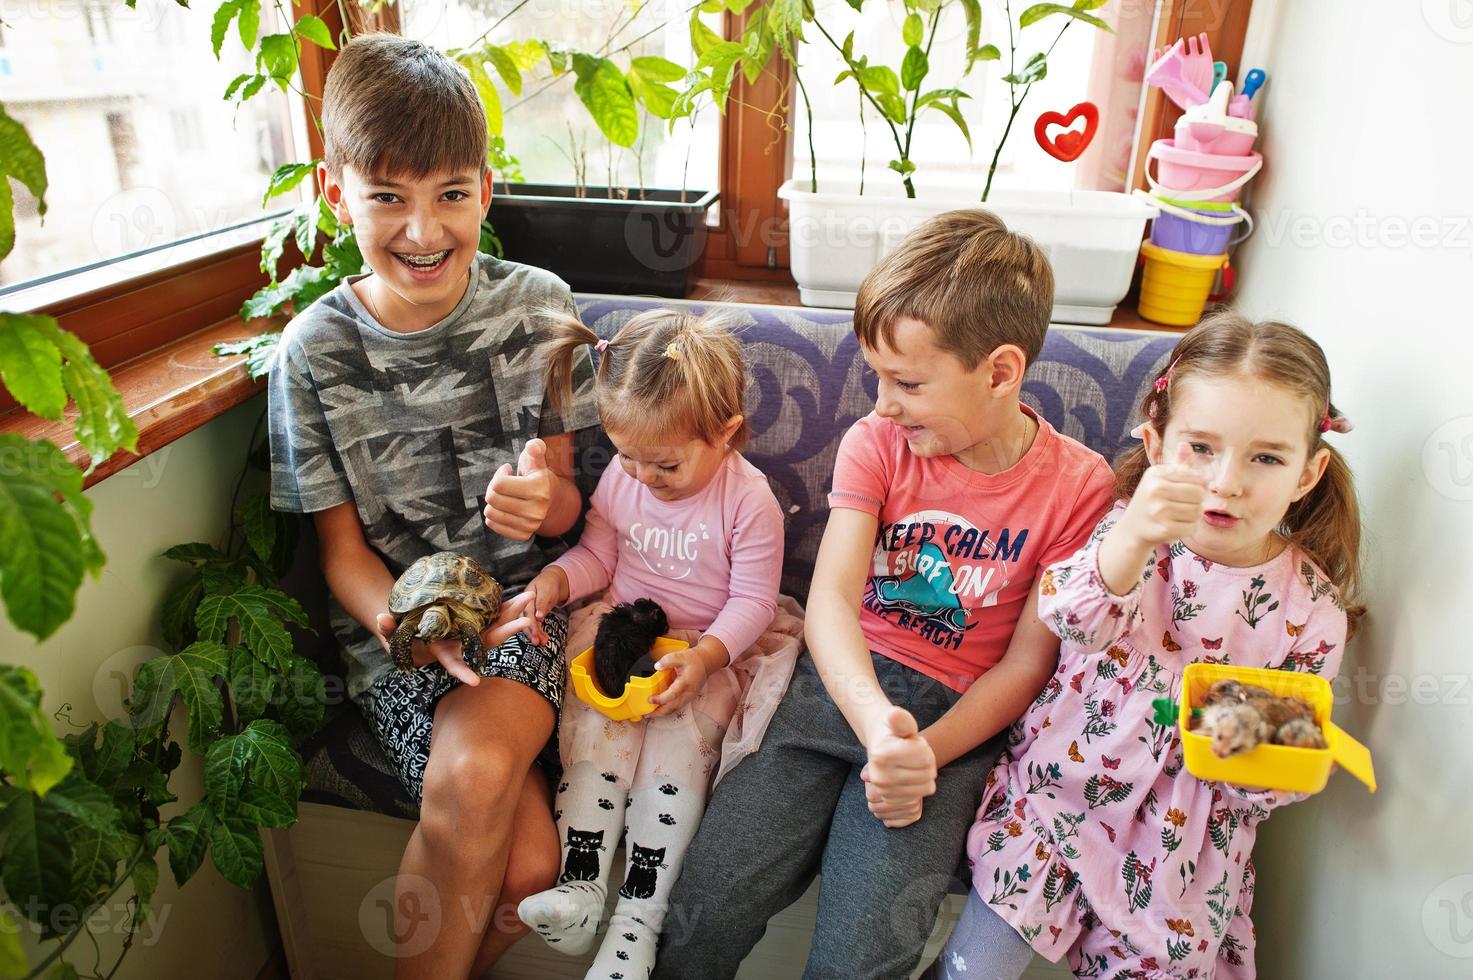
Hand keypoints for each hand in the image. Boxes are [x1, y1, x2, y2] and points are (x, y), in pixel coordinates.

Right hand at [375, 591, 536, 685]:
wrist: (419, 626)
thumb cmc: (406, 635)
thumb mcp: (395, 633)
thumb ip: (389, 629)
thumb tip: (379, 620)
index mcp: (444, 651)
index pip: (453, 664)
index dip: (462, 672)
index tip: (475, 682)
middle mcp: (463, 643)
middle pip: (488, 640)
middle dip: (507, 631)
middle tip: (527, 622)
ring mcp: (473, 632)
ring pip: (498, 625)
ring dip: (514, 613)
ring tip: (530, 597)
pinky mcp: (478, 620)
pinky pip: (497, 614)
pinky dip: (509, 606)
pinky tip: (524, 595)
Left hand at [483, 438, 552, 539]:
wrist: (550, 501)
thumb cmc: (536, 476)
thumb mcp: (536, 459)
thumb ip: (535, 448)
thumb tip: (533, 446)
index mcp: (539, 488)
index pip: (499, 484)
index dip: (498, 474)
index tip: (506, 471)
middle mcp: (537, 510)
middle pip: (493, 498)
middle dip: (493, 488)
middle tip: (502, 485)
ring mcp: (530, 525)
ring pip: (490, 513)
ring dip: (492, 503)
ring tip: (503, 496)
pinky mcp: (523, 535)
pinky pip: (494, 525)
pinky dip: (493, 516)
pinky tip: (503, 508)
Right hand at [520, 567, 568, 645]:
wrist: (551, 580)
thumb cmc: (548, 584)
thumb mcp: (547, 591)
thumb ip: (542, 603)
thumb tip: (538, 617)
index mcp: (526, 597)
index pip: (527, 612)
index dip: (530, 623)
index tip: (535, 633)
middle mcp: (524, 605)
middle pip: (526, 620)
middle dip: (531, 632)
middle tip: (536, 641)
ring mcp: (527, 610)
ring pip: (529, 624)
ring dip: (535, 634)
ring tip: (542, 643)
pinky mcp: (532, 615)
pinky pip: (534, 625)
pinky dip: (538, 632)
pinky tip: (542, 640)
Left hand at [648, 647, 710, 716]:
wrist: (705, 663)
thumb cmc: (693, 660)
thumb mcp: (681, 656)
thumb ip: (668, 660)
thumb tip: (657, 666)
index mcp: (686, 682)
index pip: (673, 694)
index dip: (661, 699)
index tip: (650, 699)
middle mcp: (688, 692)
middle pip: (673, 706)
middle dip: (659, 712)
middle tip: (647, 714)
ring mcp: (689, 697)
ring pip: (674, 709)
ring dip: (662, 713)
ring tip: (650, 714)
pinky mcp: (688, 698)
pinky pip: (676, 707)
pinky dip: (667, 710)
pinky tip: (659, 710)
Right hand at [861, 707, 936, 828]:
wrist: (878, 745)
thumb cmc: (893, 731)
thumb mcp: (899, 721)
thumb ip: (901, 719)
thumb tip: (893, 715)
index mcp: (884, 755)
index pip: (925, 758)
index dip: (926, 749)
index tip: (916, 743)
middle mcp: (880, 775)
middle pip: (927, 774)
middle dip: (928, 763)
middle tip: (916, 755)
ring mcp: (884, 790)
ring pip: (925, 788)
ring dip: (925, 776)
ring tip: (914, 765)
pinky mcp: (889, 800)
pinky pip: (917, 799)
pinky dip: (919, 789)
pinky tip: (912, 779)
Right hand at [1120, 441, 1208, 547]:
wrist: (1131, 529)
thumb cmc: (1150, 501)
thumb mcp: (1159, 479)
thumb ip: (1177, 464)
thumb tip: (1186, 444)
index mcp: (1155, 474)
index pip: (1195, 476)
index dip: (1196, 485)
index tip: (1184, 492)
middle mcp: (1155, 489)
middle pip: (1198, 493)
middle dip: (1196, 501)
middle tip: (1184, 506)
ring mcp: (1158, 510)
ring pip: (1197, 511)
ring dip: (1193, 516)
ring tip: (1180, 516)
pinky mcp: (1163, 529)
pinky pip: (1192, 527)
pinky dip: (1189, 529)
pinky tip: (1177, 526)